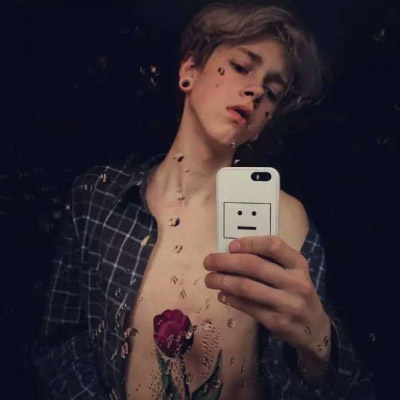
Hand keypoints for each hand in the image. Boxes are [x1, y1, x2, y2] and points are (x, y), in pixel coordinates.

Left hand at [203, 236, 330, 357]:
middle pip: (253, 266)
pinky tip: (222, 295)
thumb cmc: (296, 293)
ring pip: (246, 287)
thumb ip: (271, 262)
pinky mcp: (277, 322)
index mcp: (298, 264)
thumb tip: (232, 252)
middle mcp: (295, 282)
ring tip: (209, 279)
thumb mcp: (293, 273)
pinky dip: (230, 299)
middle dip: (225, 262)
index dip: (249, 243)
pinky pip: (247, 307)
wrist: (315, 330)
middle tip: (208, 261)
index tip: (231, 245)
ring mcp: (287, 304)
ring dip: (222, 281)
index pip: (273, 245)